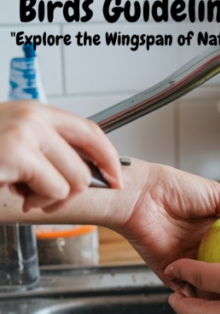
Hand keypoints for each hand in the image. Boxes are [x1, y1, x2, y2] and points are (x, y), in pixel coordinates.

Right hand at [0, 101, 120, 211]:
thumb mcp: (10, 143)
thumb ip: (46, 148)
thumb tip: (83, 172)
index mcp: (35, 112)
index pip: (90, 132)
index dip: (109, 159)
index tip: (116, 179)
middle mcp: (34, 117)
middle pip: (87, 163)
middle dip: (75, 191)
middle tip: (50, 201)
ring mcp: (26, 132)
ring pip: (77, 180)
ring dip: (49, 199)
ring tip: (22, 193)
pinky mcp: (17, 153)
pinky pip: (55, 190)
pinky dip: (37, 202)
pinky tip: (9, 190)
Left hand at [116, 162, 219, 287]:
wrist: (141, 195)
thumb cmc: (175, 187)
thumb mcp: (217, 194)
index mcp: (215, 231)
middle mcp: (202, 248)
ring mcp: (187, 262)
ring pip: (208, 286)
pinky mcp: (169, 272)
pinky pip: (185, 290)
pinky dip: (197, 298)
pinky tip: (213, 303)